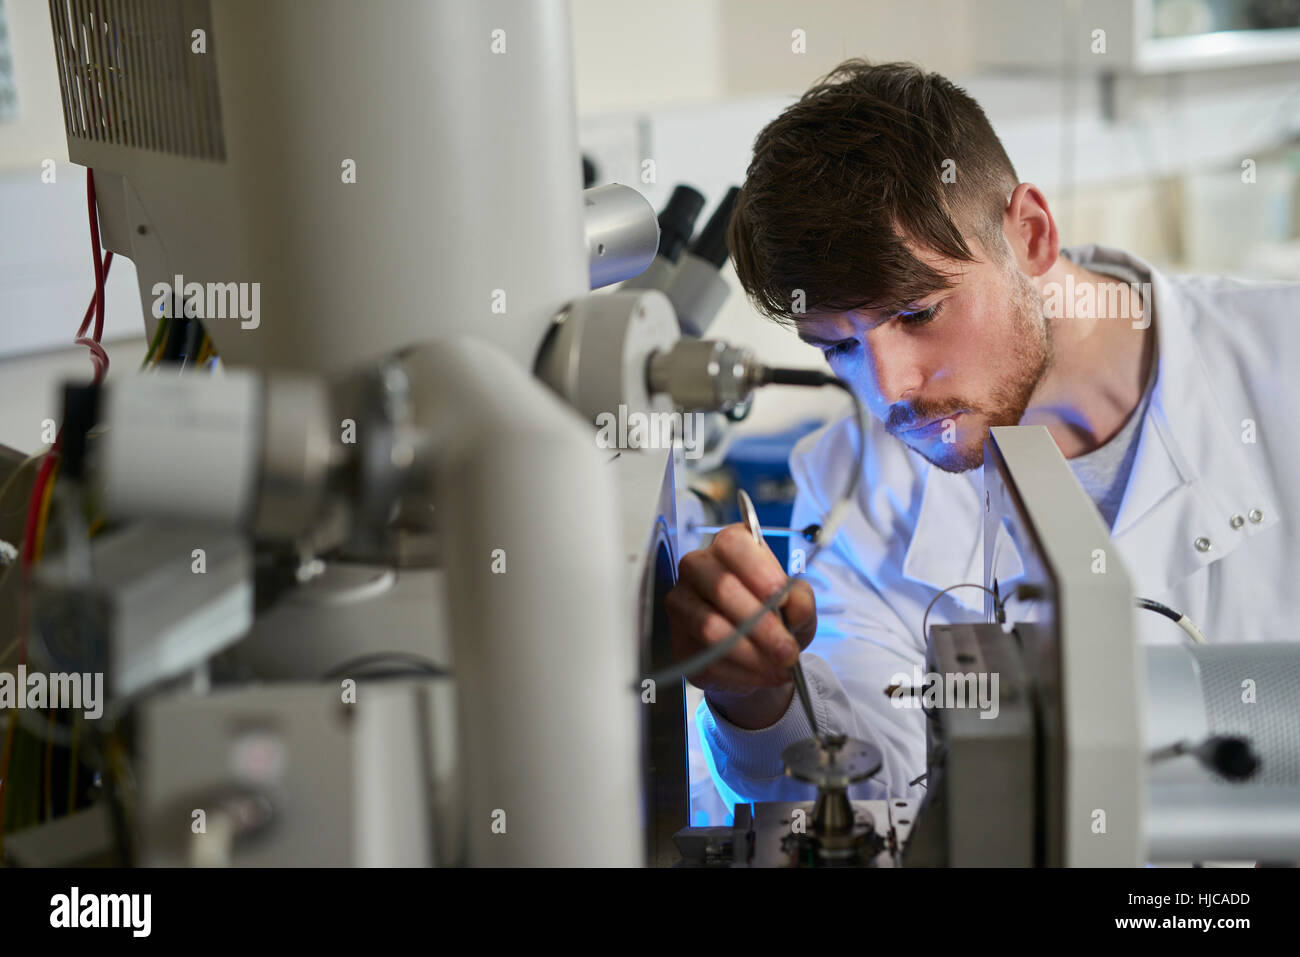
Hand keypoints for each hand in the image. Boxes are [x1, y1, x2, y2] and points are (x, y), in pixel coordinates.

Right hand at [665, 523, 816, 728]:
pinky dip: (742, 673)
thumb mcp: (798, 605)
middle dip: (761, 624)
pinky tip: (762, 675)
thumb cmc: (775, 615)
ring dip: (751, 653)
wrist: (758, 652)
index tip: (782, 598)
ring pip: (711, 627)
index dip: (758, 571)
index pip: (734, 545)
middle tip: (787, 650)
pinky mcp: (679, 640)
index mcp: (730, 546)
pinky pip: (708, 658)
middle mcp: (698, 567)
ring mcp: (682, 603)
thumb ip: (800, 600)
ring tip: (779, 667)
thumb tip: (792, 606)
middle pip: (721, 588)